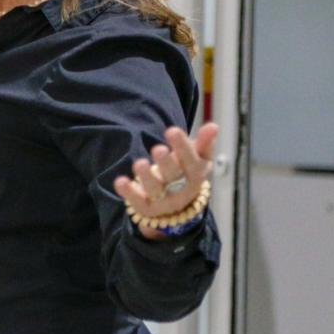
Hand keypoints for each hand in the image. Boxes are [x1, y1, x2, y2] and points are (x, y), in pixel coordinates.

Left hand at [114, 122, 217, 239]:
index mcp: (195, 175)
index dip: (182, 147)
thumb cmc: (186, 173)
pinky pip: (137, 201)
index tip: (172, 130)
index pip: (190, 161)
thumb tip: (213, 126)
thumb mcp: (198, 159)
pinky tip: (120, 181)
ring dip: (146, 176)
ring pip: (155, 189)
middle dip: (166, 162)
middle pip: (173, 175)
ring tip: (139, 163)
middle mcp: (181, 189)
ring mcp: (164, 200)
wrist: (179, 207)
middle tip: (158, 149)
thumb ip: (204, 143)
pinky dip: (128, 192)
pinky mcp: (147, 208)